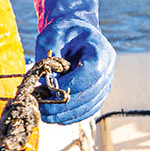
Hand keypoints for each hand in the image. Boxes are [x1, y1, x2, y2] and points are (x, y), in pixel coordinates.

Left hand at [34, 0, 114, 124]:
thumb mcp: (53, 34)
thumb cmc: (64, 32)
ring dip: (67, 114)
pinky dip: (73, 116)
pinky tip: (56, 118)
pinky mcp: (98, 94)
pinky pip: (88, 110)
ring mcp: (105, 84)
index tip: (49, 90)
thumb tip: (46, 82)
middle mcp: (108, 69)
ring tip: (45, 116)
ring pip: (90, 106)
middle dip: (64, 104)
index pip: (91, 73)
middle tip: (42, 108)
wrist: (75, 34)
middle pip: (91, 94)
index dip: (71, 85)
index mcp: (101, 51)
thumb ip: (50, 54)